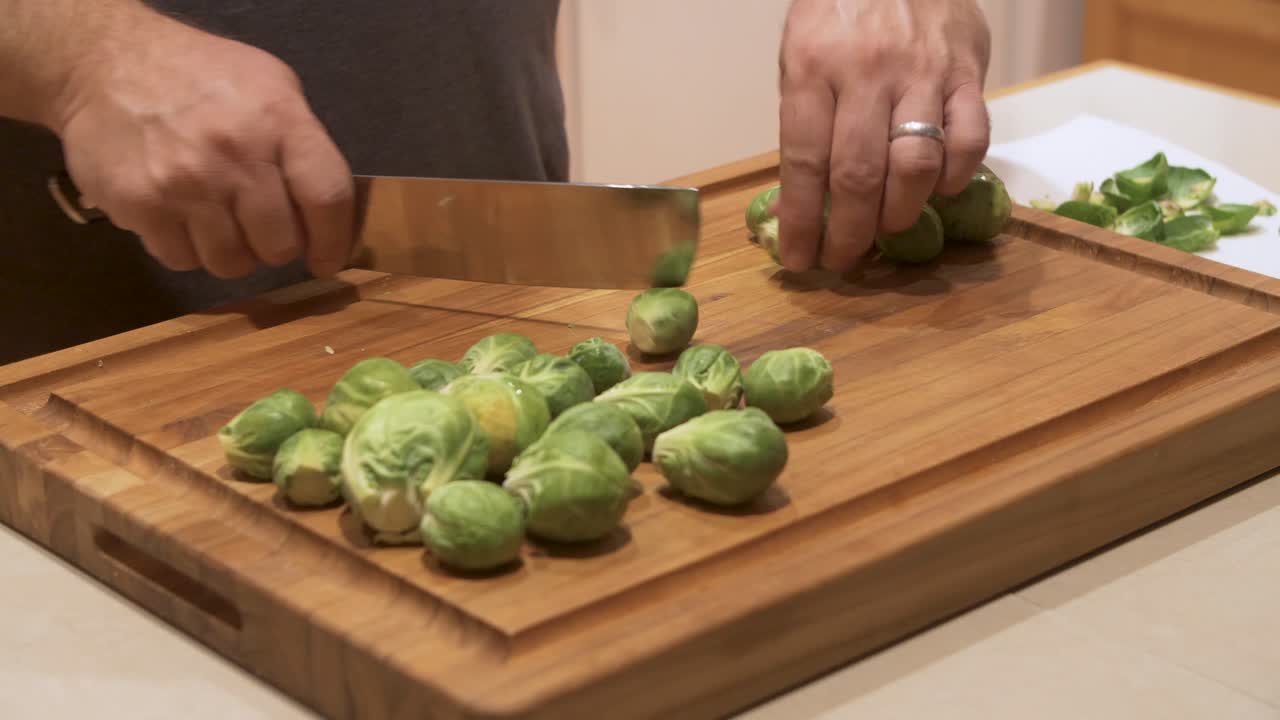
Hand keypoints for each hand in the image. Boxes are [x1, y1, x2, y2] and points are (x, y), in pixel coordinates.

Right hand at [51, 15, 354, 278]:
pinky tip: (180, 216)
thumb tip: (327, 210)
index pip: (328, 198)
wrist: (103, 64)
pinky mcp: (142, 205)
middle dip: (276, 246)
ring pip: (231, 263)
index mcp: (279, 121)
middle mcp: (236, 154)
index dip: (334, 241)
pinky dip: (187, 249)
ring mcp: (186, 184)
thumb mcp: (270, 86)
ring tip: (218, 220)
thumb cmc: (200, 76)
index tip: (326, 259)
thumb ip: (302, 143)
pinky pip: (182, 260)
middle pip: (280, 244)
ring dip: (231, 252)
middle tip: (260, 228)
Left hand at [776, 0, 991, 271]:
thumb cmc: (840, 13)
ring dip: (900, 212)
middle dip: (849, 233)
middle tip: (843, 260)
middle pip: (859, 175)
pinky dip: (955, 176)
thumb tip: (800, 204)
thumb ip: (803, 122)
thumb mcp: (801, 54)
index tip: (799, 259)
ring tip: (886, 228)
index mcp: (812, 67)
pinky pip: (970, 138)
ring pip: (915, 164)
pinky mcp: (967, 71)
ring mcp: (922, 72)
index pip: (805, 162)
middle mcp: (866, 72)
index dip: (802, 221)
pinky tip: (938, 189)